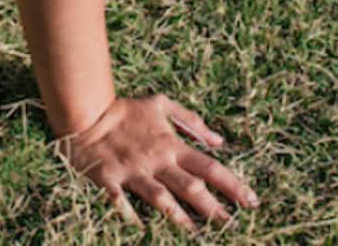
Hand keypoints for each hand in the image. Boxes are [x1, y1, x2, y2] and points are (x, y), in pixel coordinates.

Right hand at [61, 94, 257, 230]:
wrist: (86, 110)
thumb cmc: (124, 110)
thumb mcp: (160, 105)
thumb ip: (190, 120)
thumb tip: (218, 141)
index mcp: (170, 145)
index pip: (208, 167)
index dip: (232, 184)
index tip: (251, 201)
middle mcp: (156, 161)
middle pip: (190, 187)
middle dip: (214, 208)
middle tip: (233, 226)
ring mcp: (132, 172)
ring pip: (161, 198)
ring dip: (180, 218)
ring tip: (199, 236)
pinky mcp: (109, 181)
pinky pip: (121, 203)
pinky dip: (131, 217)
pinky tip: (142, 232)